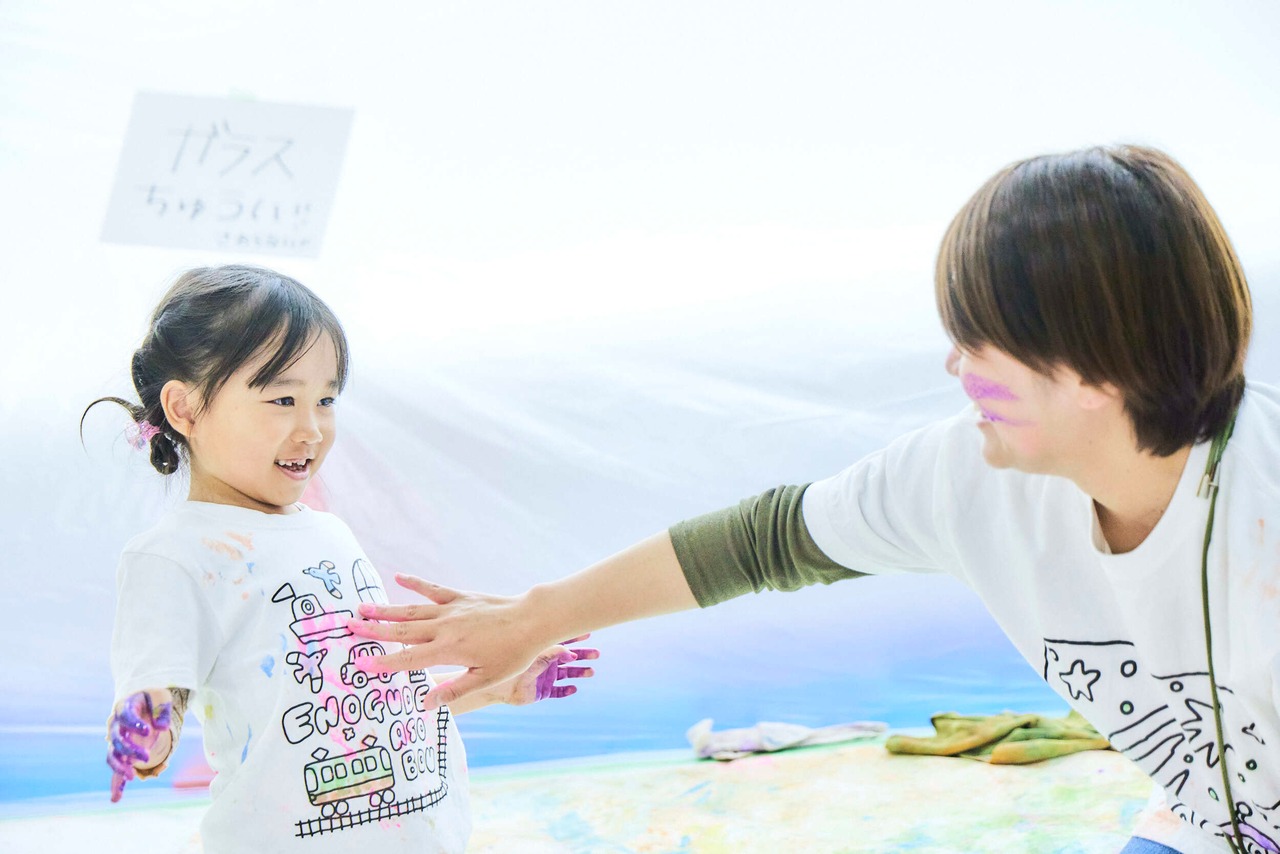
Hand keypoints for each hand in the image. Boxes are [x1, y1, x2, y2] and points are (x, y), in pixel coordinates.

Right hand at [106, 688, 172, 802]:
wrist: (144, 703)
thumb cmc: (153, 699)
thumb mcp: (161, 698)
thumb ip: (161, 710)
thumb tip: (162, 728)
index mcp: (124, 708)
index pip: (125, 716)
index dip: (134, 724)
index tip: (149, 730)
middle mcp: (116, 726)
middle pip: (117, 740)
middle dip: (130, 750)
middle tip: (147, 757)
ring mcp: (117, 741)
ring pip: (113, 756)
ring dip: (120, 768)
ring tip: (132, 777)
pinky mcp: (123, 753)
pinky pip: (117, 769)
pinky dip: (116, 784)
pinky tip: (116, 799)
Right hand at [347, 574, 560, 708]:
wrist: (531, 620)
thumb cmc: (511, 654)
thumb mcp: (485, 678)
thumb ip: (454, 690)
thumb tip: (425, 704)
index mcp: (448, 650)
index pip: (409, 660)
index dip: (384, 663)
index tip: (361, 664)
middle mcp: (444, 628)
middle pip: (402, 631)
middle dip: (374, 631)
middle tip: (350, 628)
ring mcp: (451, 610)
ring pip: (411, 611)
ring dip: (386, 609)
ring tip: (363, 608)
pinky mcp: (460, 597)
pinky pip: (433, 589)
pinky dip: (415, 583)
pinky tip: (398, 576)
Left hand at [501, 635, 599, 705]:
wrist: (497, 684)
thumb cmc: (513, 663)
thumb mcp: (535, 654)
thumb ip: (554, 652)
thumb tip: (573, 654)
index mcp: (542, 650)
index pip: (562, 641)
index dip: (576, 637)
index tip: (588, 633)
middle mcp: (546, 662)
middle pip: (569, 657)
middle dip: (582, 655)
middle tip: (596, 654)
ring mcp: (545, 676)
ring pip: (567, 673)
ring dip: (579, 672)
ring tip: (591, 672)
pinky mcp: (542, 691)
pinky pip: (557, 691)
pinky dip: (566, 690)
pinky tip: (574, 688)